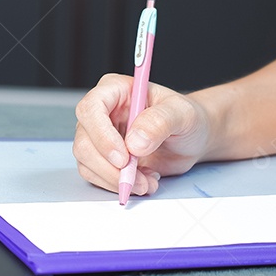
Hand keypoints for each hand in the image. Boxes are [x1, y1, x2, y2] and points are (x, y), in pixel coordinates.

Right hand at [73, 74, 213, 196]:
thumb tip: (135, 142)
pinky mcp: (102, 158)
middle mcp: (102, 112)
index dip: (102, 135)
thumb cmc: (186, 118)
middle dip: (109, 167)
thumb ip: (159, 122)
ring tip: (146, 181)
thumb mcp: (182, 114)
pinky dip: (118, 185)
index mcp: (115, 90)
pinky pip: (96, 176)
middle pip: (84, 141)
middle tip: (137, 178)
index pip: (91, 108)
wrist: (191, 139)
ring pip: (87, 162)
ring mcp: (99, 136)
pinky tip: (142, 180)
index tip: (123, 157)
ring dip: (115, 179)